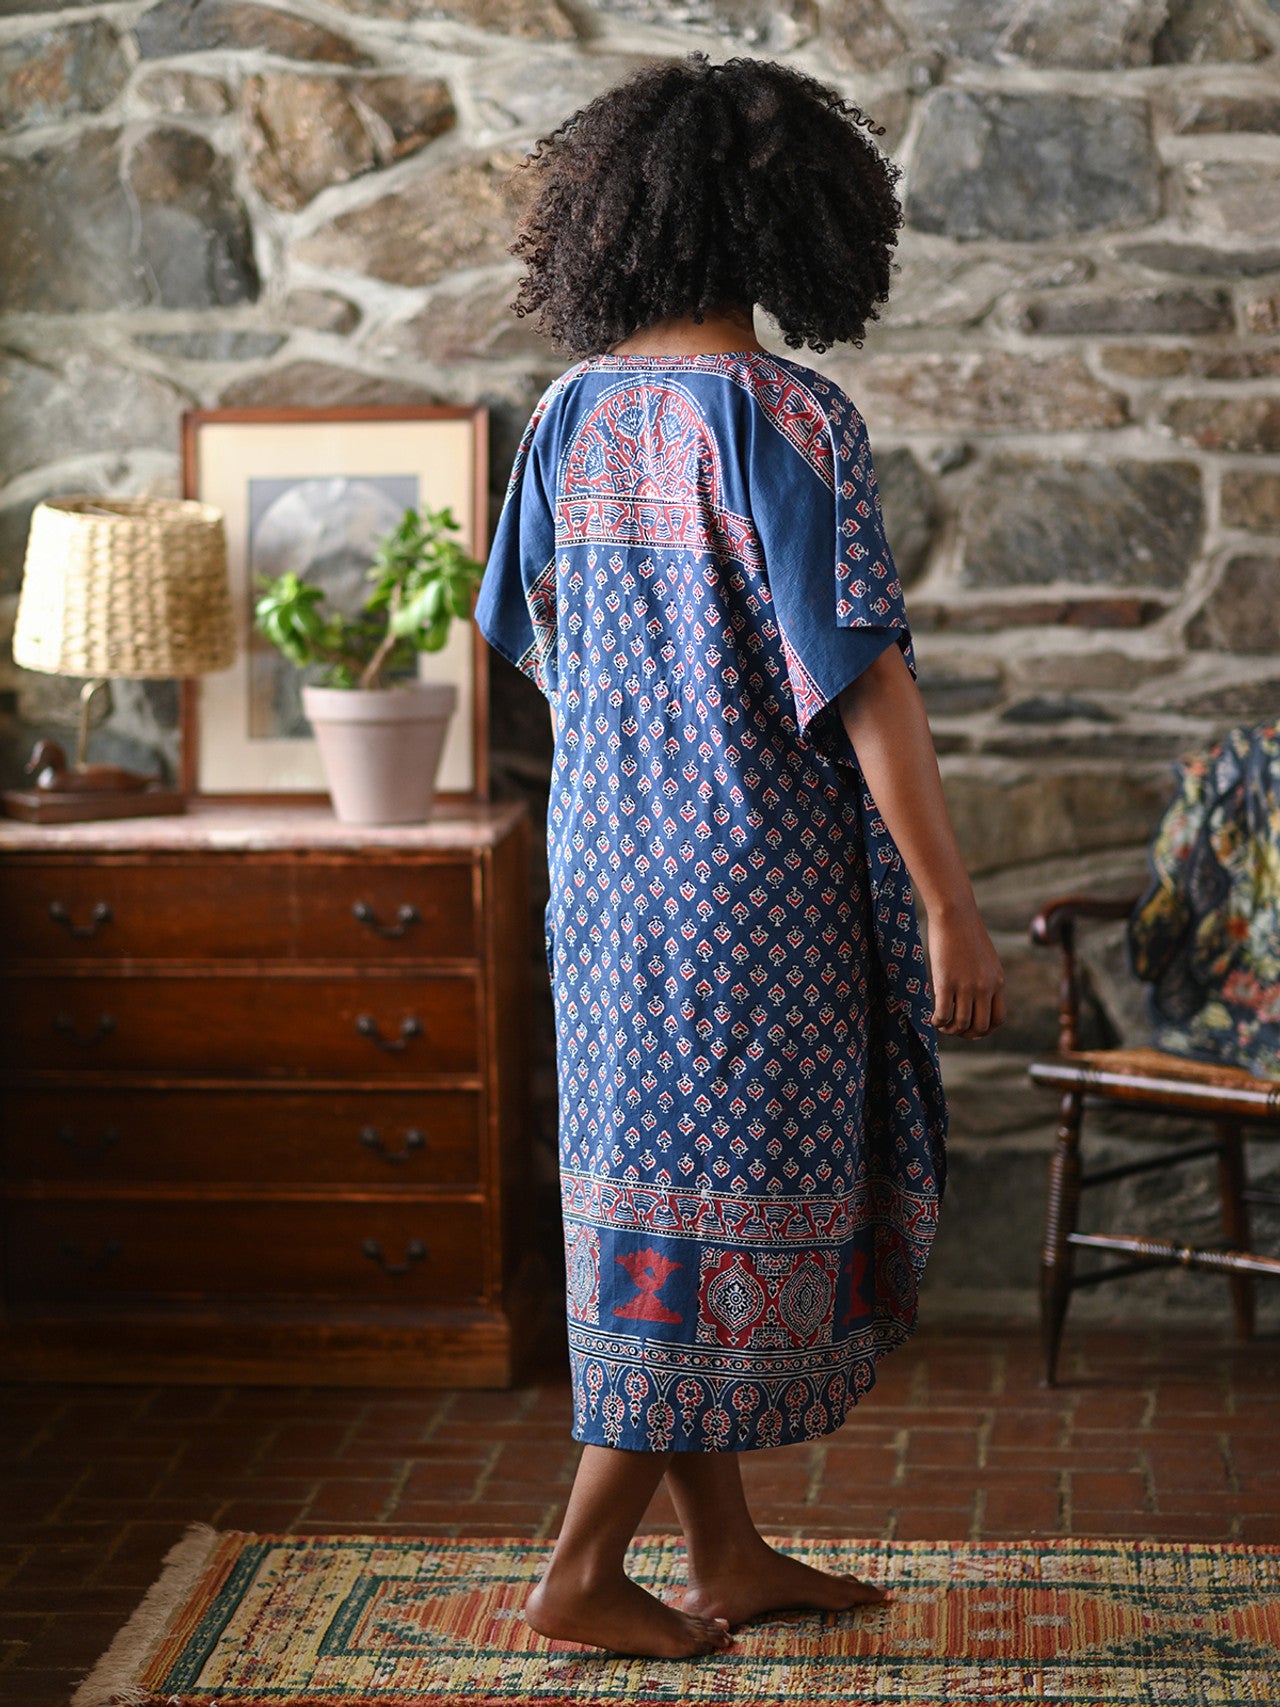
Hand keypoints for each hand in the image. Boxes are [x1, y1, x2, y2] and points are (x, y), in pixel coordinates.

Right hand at [925, 906, 1004, 1038]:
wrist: (955, 914)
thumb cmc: (965, 933)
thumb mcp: (985, 959)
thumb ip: (985, 979)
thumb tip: (975, 997)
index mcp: (997, 982)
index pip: (998, 1019)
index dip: (984, 1030)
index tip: (970, 1027)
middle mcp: (985, 987)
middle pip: (980, 1027)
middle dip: (966, 1034)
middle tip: (953, 1027)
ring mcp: (966, 986)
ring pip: (961, 1024)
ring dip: (950, 1030)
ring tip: (941, 1023)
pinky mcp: (947, 982)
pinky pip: (944, 1015)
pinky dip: (938, 1022)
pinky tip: (932, 1018)